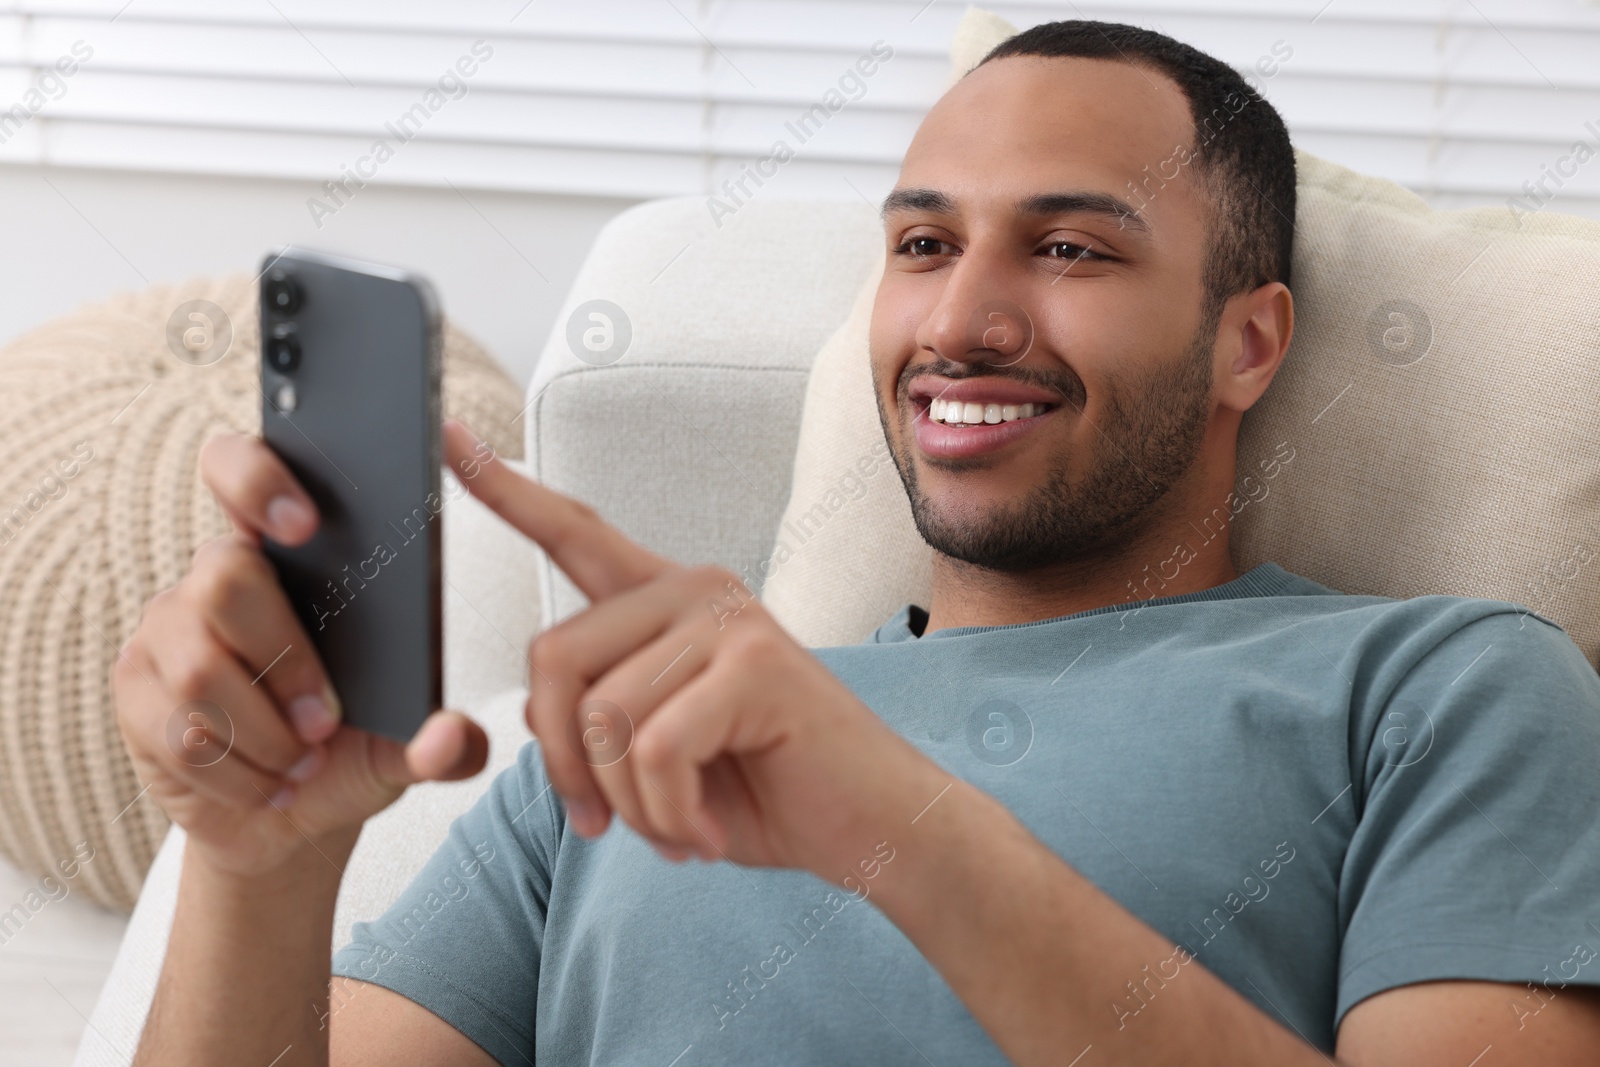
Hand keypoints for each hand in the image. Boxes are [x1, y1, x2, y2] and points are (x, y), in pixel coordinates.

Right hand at [112, 433, 488, 878]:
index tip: (303, 524)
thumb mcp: (405, 745)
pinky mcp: (135, 691)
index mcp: (286, 557)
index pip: (242, 471)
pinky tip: (269, 782)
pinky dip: (238, 771)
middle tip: (325, 720)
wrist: (287, 817)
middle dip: (285, 660)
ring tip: (303, 760)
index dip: (259, 480)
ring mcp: (166, 632)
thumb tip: (452, 739)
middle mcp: (215, 579)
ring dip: (265, 734)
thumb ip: (442, 744)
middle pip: (225, 580)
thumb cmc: (345, 750)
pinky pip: (177, 730)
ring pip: (200, 669)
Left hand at [442, 420, 943, 880]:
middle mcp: (696, 590)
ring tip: (679, 828)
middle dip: (562, 764)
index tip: (446, 438)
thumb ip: (598, 713)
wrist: (874, 824)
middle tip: (601, 825)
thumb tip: (536, 707)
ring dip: (628, 804)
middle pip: (555, 658)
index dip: (506, 491)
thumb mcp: (659, 753)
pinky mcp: (756, 665)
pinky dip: (668, 813)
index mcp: (668, 599)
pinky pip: (654, 750)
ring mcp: (730, 620)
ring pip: (603, 718)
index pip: (575, 533)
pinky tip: (708, 831)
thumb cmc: (768, 785)